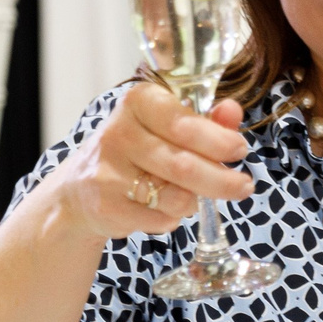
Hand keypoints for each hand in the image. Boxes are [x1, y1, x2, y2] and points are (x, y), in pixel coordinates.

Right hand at [41, 80, 253, 242]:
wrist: (79, 190)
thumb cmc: (136, 153)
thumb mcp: (166, 127)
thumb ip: (204, 120)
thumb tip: (233, 112)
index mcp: (138, 102)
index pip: (183, 123)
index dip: (218, 140)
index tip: (240, 150)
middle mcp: (118, 132)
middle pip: (184, 164)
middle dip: (222, 179)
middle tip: (243, 186)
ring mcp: (108, 171)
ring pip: (175, 196)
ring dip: (195, 201)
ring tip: (194, 196)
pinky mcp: (105, 205)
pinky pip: (160, 219)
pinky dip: (172, 219)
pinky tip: (164, 209)